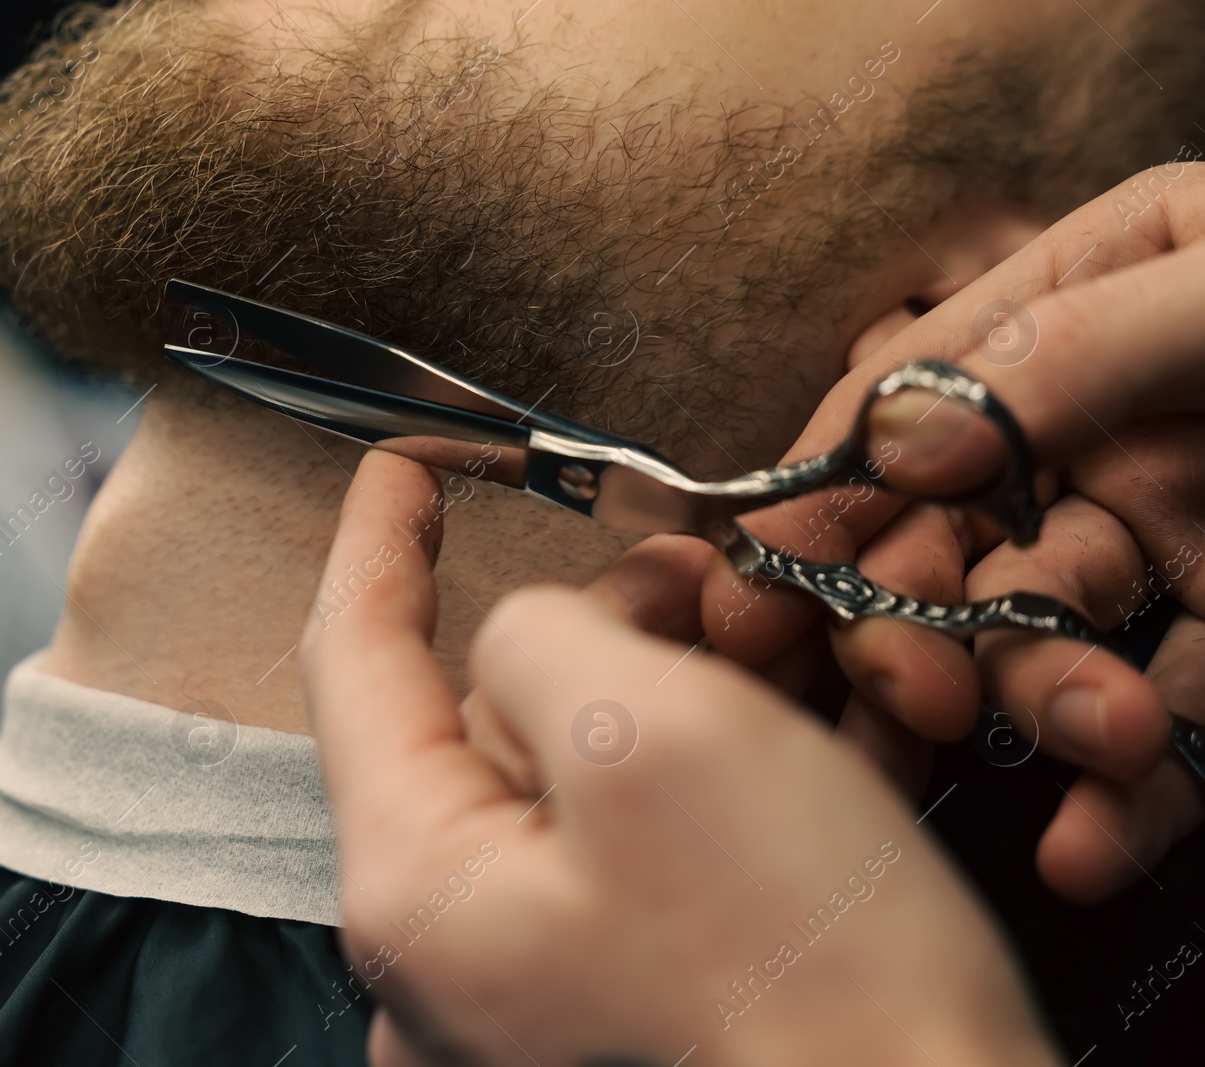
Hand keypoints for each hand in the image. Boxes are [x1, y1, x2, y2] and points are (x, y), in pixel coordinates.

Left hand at [301, 449, 1059, 1066]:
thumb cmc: (815, 989)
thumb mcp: (659, 739)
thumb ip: (545, 639)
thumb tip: (525, 637)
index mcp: (418, 889)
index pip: (356, 666)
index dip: (377, 545)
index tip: (402, 466)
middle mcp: (447, 956)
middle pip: (486, 724)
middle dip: (593, 630)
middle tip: (698, 579)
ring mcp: (527, 990)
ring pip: (572, 783)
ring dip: (666, 700)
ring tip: (771, 660)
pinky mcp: (611, 1004)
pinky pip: (629, 854)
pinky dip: (697, 781)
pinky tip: (792, 745)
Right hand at [704, 162, 1204, 901]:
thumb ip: (1073, 345)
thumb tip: (898, 436)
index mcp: (1092, 297)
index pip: (917, 386)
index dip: (826, 476)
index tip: (753, 562)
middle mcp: (1112, 424)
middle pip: (955, 529)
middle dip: (900, 614)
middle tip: (875, 692)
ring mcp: (1178, 539)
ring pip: (1048, 636)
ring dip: (1025, 704)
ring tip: (1056, 749)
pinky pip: (1165, 722)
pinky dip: (1121, 794)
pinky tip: (1083, 847)